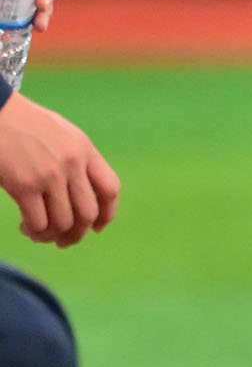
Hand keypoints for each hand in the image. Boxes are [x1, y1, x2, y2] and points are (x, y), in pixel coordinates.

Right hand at [0, 92, 120, 246]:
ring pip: (63, 223)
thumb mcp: (63, 135)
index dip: (107, 215)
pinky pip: (39, 223)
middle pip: (88, 213)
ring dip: (51, 236)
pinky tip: (24, 226)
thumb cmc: (27, 126)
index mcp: (85, 149)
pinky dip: (35, 232)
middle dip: (77, 234)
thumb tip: (85, 195)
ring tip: (38, 232)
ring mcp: (50, 175)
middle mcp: (73, 163)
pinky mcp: (25, 185)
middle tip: (62, 240)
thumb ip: (78, 160)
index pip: (110, 189)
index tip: (97, 228)